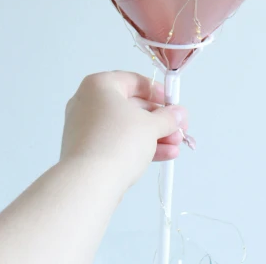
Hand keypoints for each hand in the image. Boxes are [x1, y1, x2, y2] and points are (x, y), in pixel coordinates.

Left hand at [60, 71, 187, 191]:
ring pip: (126, 127)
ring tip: (176, 146)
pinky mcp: (87, 151)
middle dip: (159, 120)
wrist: (88, 183)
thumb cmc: (119, 141)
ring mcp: (86, 128)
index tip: (173, 104)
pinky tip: (165, 155)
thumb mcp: (150, 125)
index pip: (134, 81)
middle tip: (179, 129)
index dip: (158, 92)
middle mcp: (88, 102)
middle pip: (132, 106)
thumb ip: (167, 117)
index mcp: (99, 85)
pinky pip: (117, 142)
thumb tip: (177, 114)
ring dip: (154, 135)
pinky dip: (139, 147)